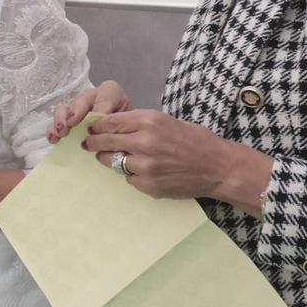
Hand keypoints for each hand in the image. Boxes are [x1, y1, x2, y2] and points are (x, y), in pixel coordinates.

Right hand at [49, 81, 130, 141]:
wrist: (124, 135)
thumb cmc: (127, 128)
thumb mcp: (129, 124)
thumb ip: (118, 124)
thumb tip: (102, 131)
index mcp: (111, 94)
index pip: (105, 95)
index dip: (98, 107)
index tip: (94, 121)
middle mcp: (92, 97)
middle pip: (81, 100)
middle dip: (75, 112)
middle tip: (71, 125)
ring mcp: (78, 108)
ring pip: (66, 108)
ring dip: (61, 120)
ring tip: (60, 133)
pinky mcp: (68, 120)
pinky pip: (58, 121)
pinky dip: (53, 129)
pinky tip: (53, 139)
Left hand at [85, 109, 251, 201]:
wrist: (217, 167)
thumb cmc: (194, 140)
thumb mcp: (166, 121)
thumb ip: (140, 124)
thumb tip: (112, 126)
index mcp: (149, 121)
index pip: (110, 122)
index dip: (97, 126)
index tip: (91, 128)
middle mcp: (144, 141)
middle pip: (105, 142)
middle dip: (93, 143)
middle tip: (88, 144)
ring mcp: (145, 165)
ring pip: (113, 162)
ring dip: (110, 160)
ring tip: (115, 158)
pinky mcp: (148, 185)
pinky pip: (129, 179)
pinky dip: (132, 175)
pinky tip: (143, 171)